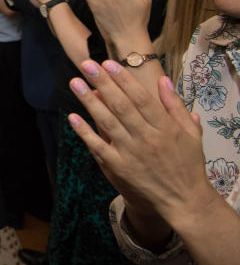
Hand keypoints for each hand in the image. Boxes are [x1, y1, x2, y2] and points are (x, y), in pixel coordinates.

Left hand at [66, 60, 216, 228]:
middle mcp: (147, 138)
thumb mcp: (191, 133)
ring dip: (89, 102)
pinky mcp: (119, 168)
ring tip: (75, 83)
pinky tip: (73, 117)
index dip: (123, 80)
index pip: (141, 98)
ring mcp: (131, 154)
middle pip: (121, 106)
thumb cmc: (188, 164)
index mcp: (165, 128)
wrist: (184, 200)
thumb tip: (163, 80)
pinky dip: (85, 132)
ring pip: (107, 123)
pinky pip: (99, 147)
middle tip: (86, 65)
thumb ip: (175, 106)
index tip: (108, 64)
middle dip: (103, 83)